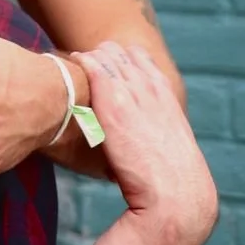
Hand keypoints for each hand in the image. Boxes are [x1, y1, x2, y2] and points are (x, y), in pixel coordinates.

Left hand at [72, 42, 216, 244]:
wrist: (175, 193)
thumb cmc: (170, 179)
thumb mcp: (167, 143)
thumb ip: (152, 129)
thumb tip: (139, 140)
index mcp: (165, 93)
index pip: (139, 57)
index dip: (119, 61)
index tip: (104, 72)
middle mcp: (149, 86)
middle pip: (118, 52)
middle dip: (99, 58)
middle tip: (81, 74)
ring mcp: (131, 91)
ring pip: (104, 54)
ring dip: (87, 61)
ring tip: (70, 73)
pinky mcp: (112, 101)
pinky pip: (92, 66)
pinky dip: (79, 64)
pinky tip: (69, 71)